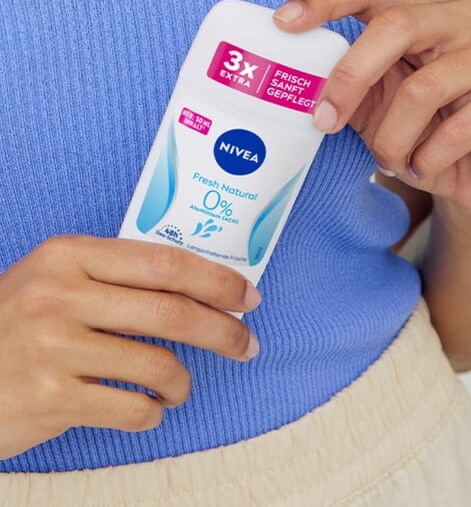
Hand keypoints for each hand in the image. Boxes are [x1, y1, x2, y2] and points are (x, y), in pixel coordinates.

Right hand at [0, 236, 260, 458]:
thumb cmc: (18, 323)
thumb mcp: (58, 281)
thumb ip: (118, 278)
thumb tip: (199, 289)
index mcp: (70, 256)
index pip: (164, 263)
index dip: (215, 280)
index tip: (247, 296)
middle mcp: (60, 296)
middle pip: (171, 312)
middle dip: (222, 331)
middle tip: (247, 344)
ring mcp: (53, 348)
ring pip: (158, 365)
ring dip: (183, 382)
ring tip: (179, 387)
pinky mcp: (49, 399)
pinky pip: (132, 409)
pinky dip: (153, 413)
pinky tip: (149, 409)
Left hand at [274, 0, 470, 219]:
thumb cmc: (427, 136)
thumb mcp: (377, 112)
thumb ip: (349, 91)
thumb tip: (301, 88)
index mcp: (420, 15)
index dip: (325, 1)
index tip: (284, 22)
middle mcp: (459, 22)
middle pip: (394, 28)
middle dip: (349, 81)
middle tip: (324, 121)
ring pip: (421, 90)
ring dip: (391, 140)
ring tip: (390, 161)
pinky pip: (457, 129)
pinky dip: (426, 161)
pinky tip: (424, 167)